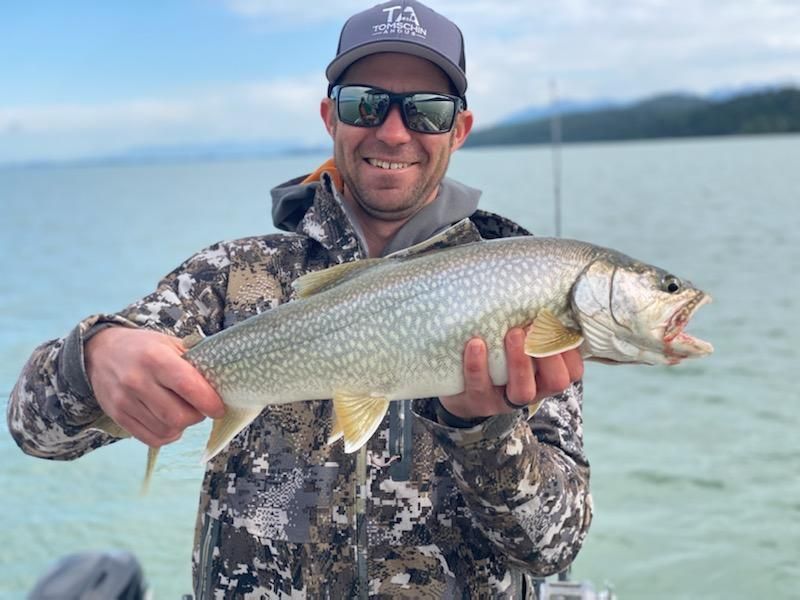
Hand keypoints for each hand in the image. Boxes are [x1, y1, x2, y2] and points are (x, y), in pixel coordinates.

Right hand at [85, 327, 224, 446]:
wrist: (100, 352)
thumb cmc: (144, 347)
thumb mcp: (169, 343)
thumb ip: (194, 361)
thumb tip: (222, 381)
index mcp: (155, 358)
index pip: (187, 386)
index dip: (209, 401)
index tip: (219, 408)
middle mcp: (137, 381)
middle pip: (178, 416)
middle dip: (197, 416)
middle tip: (200, 408)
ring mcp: (124, 401)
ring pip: (166, 430)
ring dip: (182, 426)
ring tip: (183, 412)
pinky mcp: (118, 416)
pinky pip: (151, 438)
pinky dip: (167, 435)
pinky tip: (169, 422)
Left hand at [439, 328, 583, 419]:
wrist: (458, 390)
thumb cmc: (495, 357)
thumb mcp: (518, 345)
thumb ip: (532, 327)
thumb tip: (541, 283)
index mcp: (546, 376)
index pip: (573, 370)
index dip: (569, 349)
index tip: (554, 323)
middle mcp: (532, 391)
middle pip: (556, 382)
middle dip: (549, 353)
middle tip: (534, 326)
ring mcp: (504, 400)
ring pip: (522, 391)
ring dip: (520, 361)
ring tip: (512, 333)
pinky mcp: (476, 400)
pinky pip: (479, 385)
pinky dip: (478, 364)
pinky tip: (475, 343)